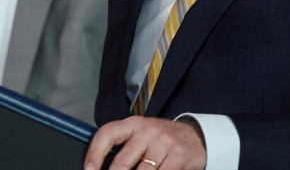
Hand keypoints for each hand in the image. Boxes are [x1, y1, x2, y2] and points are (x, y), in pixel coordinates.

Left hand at [85, 116, 206, 169]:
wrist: (195, 137)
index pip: (106, 134)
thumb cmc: (162, 141)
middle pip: (122, 162)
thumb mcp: (141, 137)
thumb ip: (123, 149)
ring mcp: (164, 142)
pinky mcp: (178, 155)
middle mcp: (147, 130)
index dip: (94, 154)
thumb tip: (99, 168)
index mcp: (133, 124)